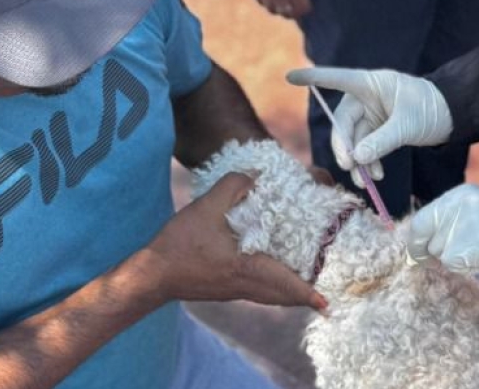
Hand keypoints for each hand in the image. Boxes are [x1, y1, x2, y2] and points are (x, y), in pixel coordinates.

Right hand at [142, 173, 326, 309]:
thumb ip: (232, 187)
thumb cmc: (180, 245)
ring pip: (271, 295)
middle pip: (282, 297)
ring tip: (305, 283)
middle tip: (322, 292)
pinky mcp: (227, 289)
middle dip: (304, 296)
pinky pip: (259, 291)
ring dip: (289, 291)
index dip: (306, 294)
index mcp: (246, 269)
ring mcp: (236, 290)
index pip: (284, 284)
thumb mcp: (206, 207)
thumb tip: (255, 175)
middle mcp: (245, 285)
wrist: (153, 275)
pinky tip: (273, 271)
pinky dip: (273, 286)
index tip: (325, 302)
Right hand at [247, 0, 310, 19]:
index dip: (305, 9)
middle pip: (288, 13)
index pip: (303, 9)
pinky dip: (266, 1)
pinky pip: (262, 1)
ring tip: (280, 6)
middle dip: (292, 12)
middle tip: (293, 10)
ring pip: (273, 10)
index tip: (305, 6)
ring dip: (278, 9)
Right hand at [285, 67, 452, 188]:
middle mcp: (367, 97)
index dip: (314, 78)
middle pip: (343, 122)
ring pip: (353, 139)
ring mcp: (371, 114)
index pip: (338, 79)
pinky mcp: (378, 129)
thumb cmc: (431, 109)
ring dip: (357, 161)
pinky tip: (377, 175)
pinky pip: (365, 146)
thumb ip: (382, 141)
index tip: (290, 77)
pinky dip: (369, 161)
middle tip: (350, 166)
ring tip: (366, 181)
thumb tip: (357, 158)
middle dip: (344, 146)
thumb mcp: (407, 125)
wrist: (452, 116)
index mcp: (371, 84)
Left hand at [407, 184, 478, 277]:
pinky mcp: (465, 247)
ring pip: (440, 254)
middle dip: (433, 252)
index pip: (422, 218)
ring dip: (456, 260)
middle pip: (427, 238)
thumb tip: (426, 245)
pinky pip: (454, 265)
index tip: (416, 252)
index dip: (416, 239)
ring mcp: (459, 226)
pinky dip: (467, 268)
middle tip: (454, 257)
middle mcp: (455, 206)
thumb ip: (454, 221)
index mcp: (458, 195)